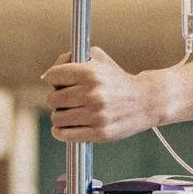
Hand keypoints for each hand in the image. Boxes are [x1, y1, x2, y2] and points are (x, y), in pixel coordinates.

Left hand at [43, 48, 169, 142]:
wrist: (146, 101)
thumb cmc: (117, 79)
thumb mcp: (97, 59)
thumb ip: (70, 60)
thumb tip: (46, 77)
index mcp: (90, 73)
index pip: (52, 76)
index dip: (54, 79)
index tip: (60, 83)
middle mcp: (92, 94)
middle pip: (52, 99)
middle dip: (57, 99)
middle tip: (66, 100)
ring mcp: (96, 115)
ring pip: (56, 118)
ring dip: (60, 116)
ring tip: (70, 113)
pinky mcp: (99, 133)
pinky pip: (64, 134)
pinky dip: (61, 132)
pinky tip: (67, 126)